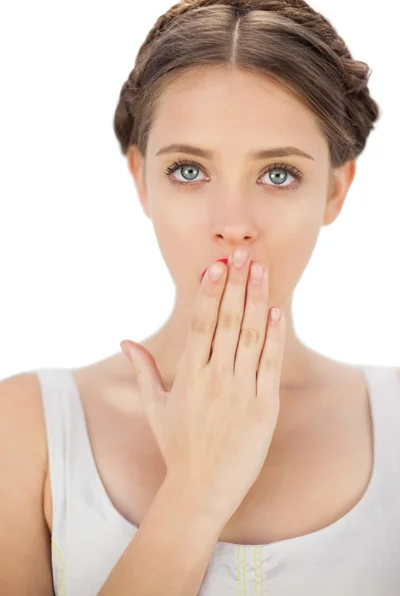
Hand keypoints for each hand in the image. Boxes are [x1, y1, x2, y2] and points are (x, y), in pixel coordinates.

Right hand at [121, 247, 285, 521]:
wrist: (203, 487)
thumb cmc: (178, 446)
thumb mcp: (155, 406)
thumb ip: (143, 370)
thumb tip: (124, 340)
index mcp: (188, 375)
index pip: (200, 323)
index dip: (208, 291)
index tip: (215, 265)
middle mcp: (214, 378)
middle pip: (227, 321)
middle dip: (235, 284)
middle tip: (241, 253)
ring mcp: (240, 391)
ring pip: (251, 336)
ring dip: (256, 300)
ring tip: (260, 269)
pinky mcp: (264, 406)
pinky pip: (270, 364)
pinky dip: (274, 336)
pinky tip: (276, 310)